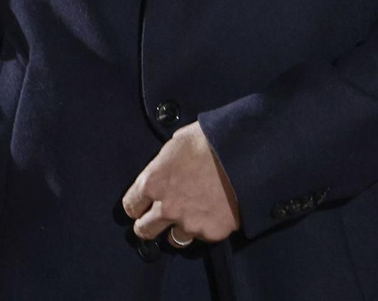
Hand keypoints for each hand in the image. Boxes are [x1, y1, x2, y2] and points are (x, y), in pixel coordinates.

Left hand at [122, 122, 240, 246]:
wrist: (247, 152)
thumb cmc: (212, 138)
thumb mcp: (179, 142)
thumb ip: (165, 163)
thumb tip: (165, 167)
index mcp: (153, 182)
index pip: (131, 205)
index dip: (137, 204)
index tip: (142, 205)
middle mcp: (166, 208)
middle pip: (144, 230)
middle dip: (150, 224)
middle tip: (160, 219)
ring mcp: (189, 223)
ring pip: (174, 239)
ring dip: (180, 229)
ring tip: (193, 216)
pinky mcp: (212, 232)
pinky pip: (203, 236)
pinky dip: (208, 227)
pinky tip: (216, 212)